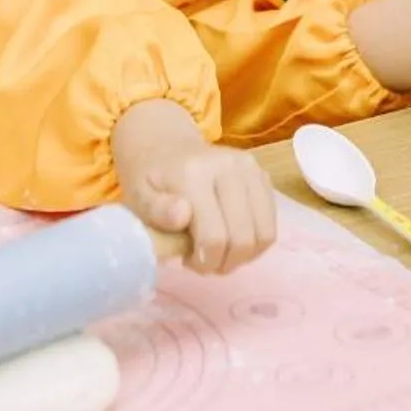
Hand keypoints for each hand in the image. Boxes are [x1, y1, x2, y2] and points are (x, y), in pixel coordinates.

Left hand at [109, 98, 278, 274]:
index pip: (214, 236)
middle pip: (243, 238)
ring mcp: (250, 169)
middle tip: (204, 262)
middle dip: (224, 263)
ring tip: (219, 251)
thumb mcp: (139, 196)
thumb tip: (183, 215)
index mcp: (194, 173)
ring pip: (264, 234)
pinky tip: (232, 239)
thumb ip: (157, 211)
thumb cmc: (151, 180)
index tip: (188, 262)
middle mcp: (229, 166)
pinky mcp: (262, 175)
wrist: (167, 147)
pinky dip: (255, 243)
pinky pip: (271, 225)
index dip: (204, 262)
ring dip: (242, 256)